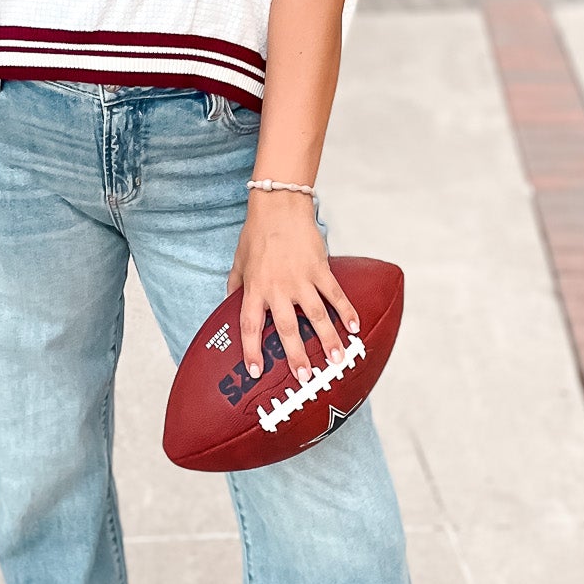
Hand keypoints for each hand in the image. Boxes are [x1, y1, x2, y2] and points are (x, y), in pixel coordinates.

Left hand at [226, 190, 361, 384]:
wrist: (279, 206)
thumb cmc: (257, 234)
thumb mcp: (239, 262)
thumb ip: (236, 286)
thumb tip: (228, 305)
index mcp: (255, 289)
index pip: (250, 326)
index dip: (251, 351)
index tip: (256, 372)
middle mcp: (278, 288)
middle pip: (286, 329)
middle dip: (296, 355)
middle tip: (305, 378)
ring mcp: (301, 279)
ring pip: (316, 316)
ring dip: (328, 340)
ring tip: (337, 360)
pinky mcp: (320, 268)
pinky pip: (335, 294)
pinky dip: (346, 310)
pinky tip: (355, 327)